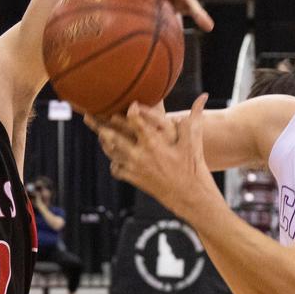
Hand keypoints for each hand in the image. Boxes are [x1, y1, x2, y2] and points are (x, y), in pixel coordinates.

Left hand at [91, 94, 218, 216]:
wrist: (189, 196)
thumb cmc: (193, 166)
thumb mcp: (193, 140)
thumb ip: (195, 116)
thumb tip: (203, 97)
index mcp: (153, 142)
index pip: (134, 121)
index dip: (129, 110)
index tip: (129, 104)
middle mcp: (140, 154)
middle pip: (113, 136)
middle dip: (100, 124)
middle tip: (90, 114)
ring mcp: (134, 168)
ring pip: (111, 152)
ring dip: (104, 141)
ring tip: (98, 130)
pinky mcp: (134, 179)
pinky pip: (116, 168)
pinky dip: (114, 161)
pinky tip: (114, 155)